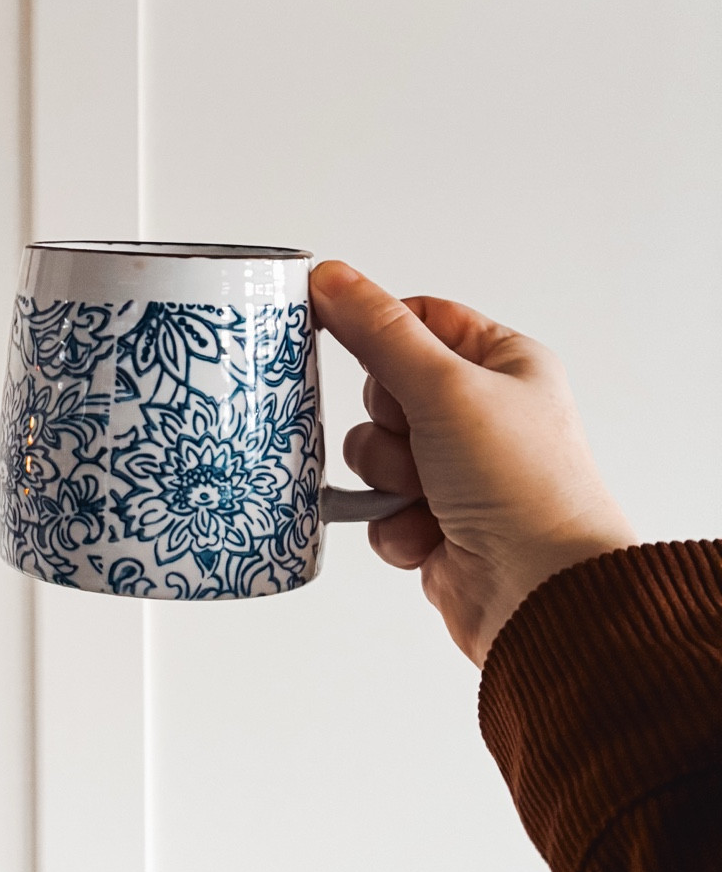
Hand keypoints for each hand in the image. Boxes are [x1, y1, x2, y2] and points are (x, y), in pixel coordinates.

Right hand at [310, 262, 635, 665]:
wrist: (542, 595)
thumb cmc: (522, 486)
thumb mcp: (444, 387)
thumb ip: (378, 332)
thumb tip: (330, 277)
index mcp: (503, 364)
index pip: (419, 318)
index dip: (378, 329)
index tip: (336, 332)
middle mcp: (482, 413)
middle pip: (384, 388)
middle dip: (386, 421)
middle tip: (419, 437)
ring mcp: (457, 470)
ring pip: (373, 450)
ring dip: (387, 476)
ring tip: (427, 494)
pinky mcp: (435, 521)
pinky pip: (377, 506)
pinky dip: (392, 522)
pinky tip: (429, 534)